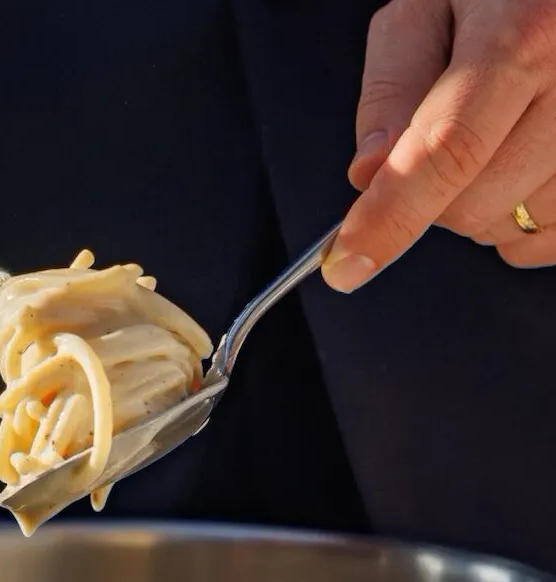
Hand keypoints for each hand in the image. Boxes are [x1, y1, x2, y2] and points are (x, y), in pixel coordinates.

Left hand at [323, 0, 555, 291]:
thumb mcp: (425, 9)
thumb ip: (392, 88)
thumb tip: (367, 177)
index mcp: (525, 34)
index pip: (446, 150)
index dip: (390, 218)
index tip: (345, 267)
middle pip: (477, 203)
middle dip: (428, 202)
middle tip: (433, 149)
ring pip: (519, 228)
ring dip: (482, 210)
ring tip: (492, 143)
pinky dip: (524, 228)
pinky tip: (519, 175)